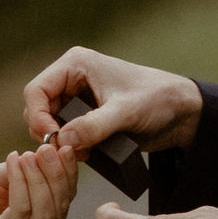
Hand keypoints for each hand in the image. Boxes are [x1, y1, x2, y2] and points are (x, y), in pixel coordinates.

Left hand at [0, 146, 80, 218]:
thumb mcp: (3, 177)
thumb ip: (28, 169)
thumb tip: (50, 151)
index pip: (65, 197)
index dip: (68, 172)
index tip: (64, 145)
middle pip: (60, 205)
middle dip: (56, 173)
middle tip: (48, 148)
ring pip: (46, 211)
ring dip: (40, 178)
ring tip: (29, 155)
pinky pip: (21, 212)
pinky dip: (20, 184)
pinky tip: (13, 163)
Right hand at [21, 47, 202, 154]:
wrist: (181, 113)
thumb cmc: (157, 99)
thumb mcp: (125, 112)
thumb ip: (93, 126)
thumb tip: (63, 140)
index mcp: (76, 64)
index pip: (36, 90)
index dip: (38, 116)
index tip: (53, 139)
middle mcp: (72, 79)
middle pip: (38, 109)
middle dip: (49, 132)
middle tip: (67, 151)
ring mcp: (78, 100)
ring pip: (50, 125)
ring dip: (61, 142)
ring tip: (82, 153)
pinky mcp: (86, 118)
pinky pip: (66, 135)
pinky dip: (71, 147)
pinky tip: (87, 154)